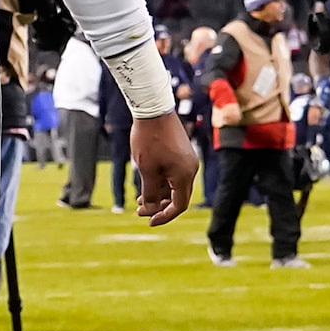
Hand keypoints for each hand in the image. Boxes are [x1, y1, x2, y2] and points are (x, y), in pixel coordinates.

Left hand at [126, 112, 199, 226]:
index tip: (149, 221)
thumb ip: (149, 193)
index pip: (178, 205)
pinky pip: (174, 174)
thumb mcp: (146, 170)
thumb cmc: (149, 139)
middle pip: (178, 197)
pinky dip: (161, 182)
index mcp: (184, 175)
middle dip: (159, 206)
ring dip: (158, 194)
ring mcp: (187, 160)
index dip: (164, 216)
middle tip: (140, 211)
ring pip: (174, 186)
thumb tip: (150, 209)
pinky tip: (146, 184)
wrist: (153, 109)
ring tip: (139, 200)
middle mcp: (190, 169)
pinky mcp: (182, 153)